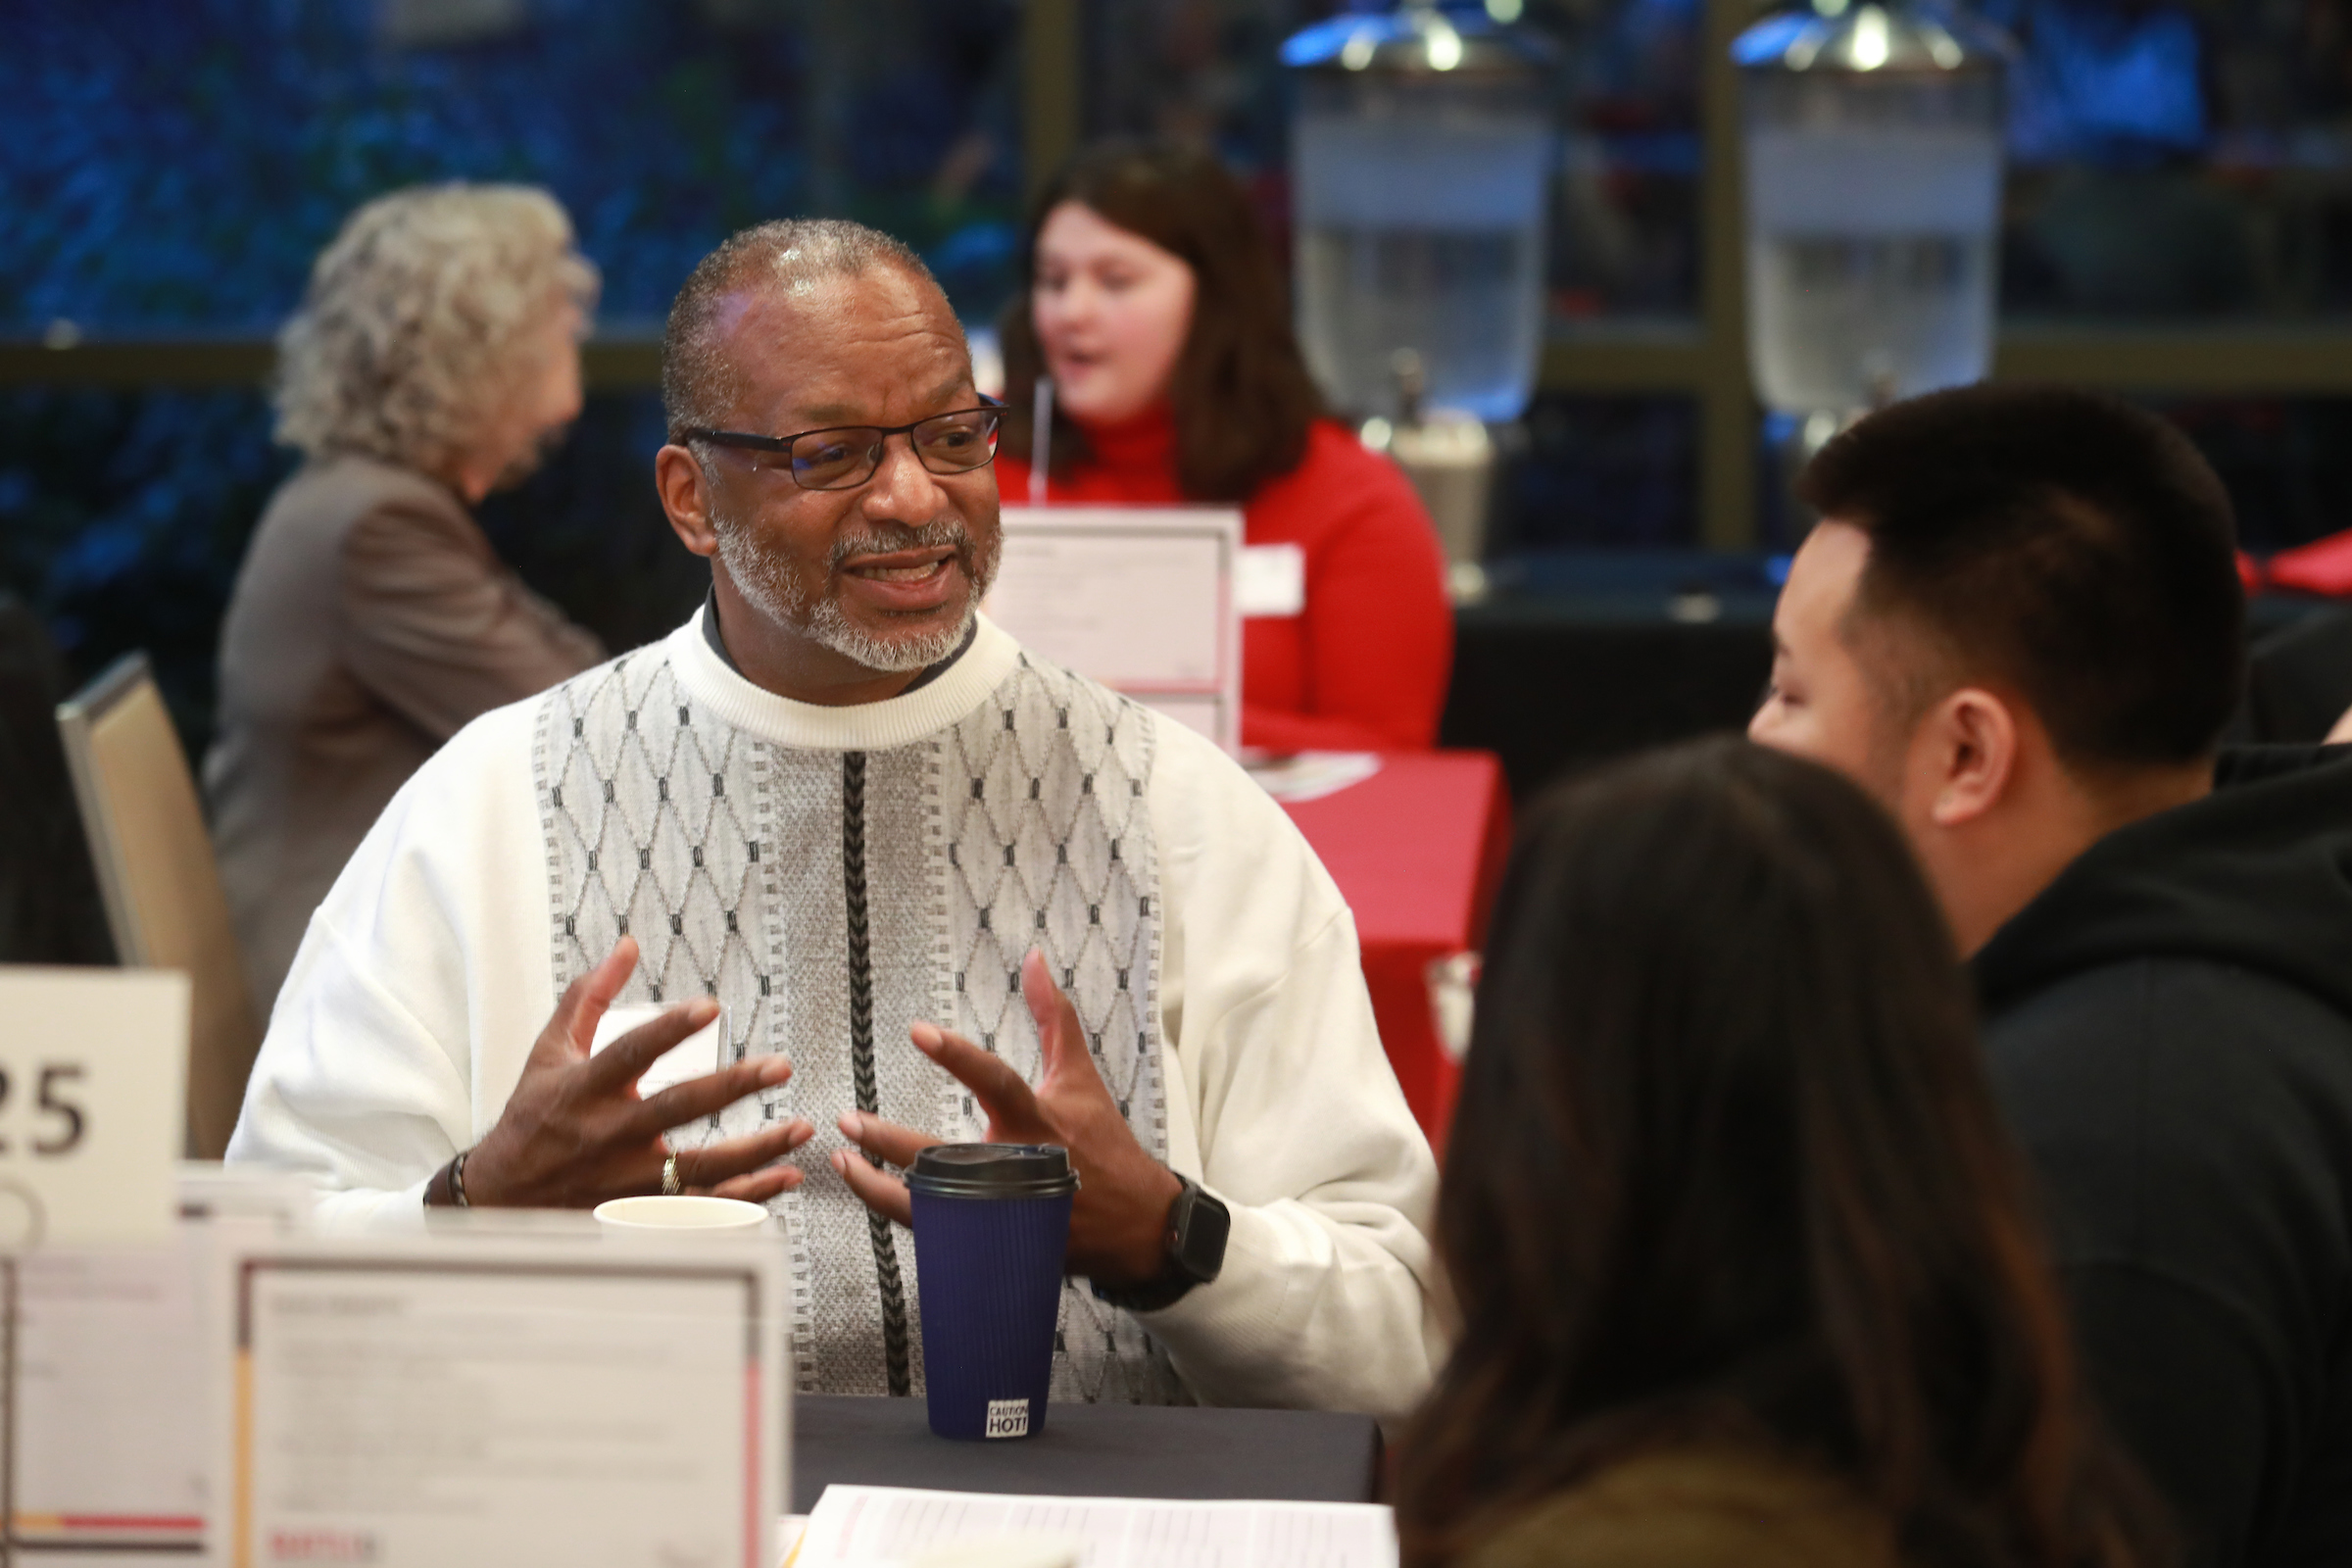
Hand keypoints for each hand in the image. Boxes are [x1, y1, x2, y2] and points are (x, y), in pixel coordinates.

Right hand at [460, 937, 815, 1207]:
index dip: (670, 1029)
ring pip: (700, 1170)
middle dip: (732, 1087)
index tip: (711, 1007)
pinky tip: (784, 1177)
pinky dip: (747, 1198)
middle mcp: (608, 1134)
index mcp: (585, 1088)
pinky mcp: (640, 1212)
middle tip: (779, 1066)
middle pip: (677, 1109)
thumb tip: (626, 946)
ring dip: (757, 1151)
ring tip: (800, 1129)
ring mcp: (625, 1179)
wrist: (501, 1196)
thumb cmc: (533, 1116)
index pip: (630, 1052)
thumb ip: (589, 997)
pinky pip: (703, 1208)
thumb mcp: (549, 1051)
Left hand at [833, 948, 1182, 1286]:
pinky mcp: (997, 1238)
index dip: (957, 1056)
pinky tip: (873, 1193)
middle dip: (891, 1142)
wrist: (1133, 1222)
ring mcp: (1004, 1209)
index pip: (995, 1082)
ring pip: (932, 1206)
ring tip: (843, 1162)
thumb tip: (1034, 959)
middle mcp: (1017, 1167)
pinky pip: (939, 1233)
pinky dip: (903, 1214)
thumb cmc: (1103, 1143)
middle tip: (848, 1122)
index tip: (918, 1032)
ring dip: (880, 1188)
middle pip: (947, 1157)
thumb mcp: (1081, 1074)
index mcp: (1039, 1121)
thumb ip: (1054, 1016)